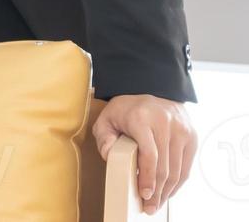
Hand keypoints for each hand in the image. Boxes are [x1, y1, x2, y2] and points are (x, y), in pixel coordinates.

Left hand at [93, 93, 196, 214]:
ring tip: (158, 203)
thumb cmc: (127, 109)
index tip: (144, 193)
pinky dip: (178, 182)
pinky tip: (169, 191)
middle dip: (157, 191)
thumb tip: (111, 157)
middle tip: (149, 206)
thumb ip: (104, 137)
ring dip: (168, 191)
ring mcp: (182, 130)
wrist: (153, 89)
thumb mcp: (107, 118)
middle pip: (164, 166)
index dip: (148, 177)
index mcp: (143, 118)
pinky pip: (186, 166)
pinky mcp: (192, 137)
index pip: (149, 154)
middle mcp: (166, 123)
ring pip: (177, 169)